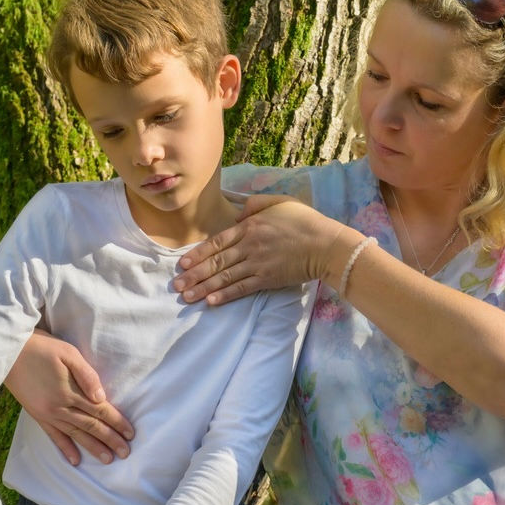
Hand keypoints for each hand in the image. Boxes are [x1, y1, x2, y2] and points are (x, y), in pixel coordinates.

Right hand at [4, 329, 133, 464]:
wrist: (9, 352)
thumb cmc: (43, 348)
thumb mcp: (68, 354)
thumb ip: (87, 376)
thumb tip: (102, 398)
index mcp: (70, 391)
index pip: (100, 410)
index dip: (116, 422)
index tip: (130, 433)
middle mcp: (60, 407)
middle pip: (91, 425)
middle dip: (110, 439)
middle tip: (126, 453)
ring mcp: (48, 413)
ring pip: (75, 434)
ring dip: (92, 448)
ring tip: (108, 459)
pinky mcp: (37, 415)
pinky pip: (53, 436)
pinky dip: (65, 448)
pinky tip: (75, 460)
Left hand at [173, 194, 344, 303]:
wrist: (326, 245)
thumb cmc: (305, 221)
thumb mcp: (280, 202)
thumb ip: (256, 204)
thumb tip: (239, 214)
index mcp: (250, 226)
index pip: (217, 242)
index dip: (198, 254)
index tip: (183, 263)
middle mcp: (249, 246)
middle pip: (216, 262)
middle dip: (194, 274)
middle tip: (177, 284)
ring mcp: (258, 264)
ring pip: (225, 277)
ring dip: (204, 288)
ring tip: (187, 297)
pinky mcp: (268, 279)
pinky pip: (242, 288)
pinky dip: (226, 295)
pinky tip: (211, 302)